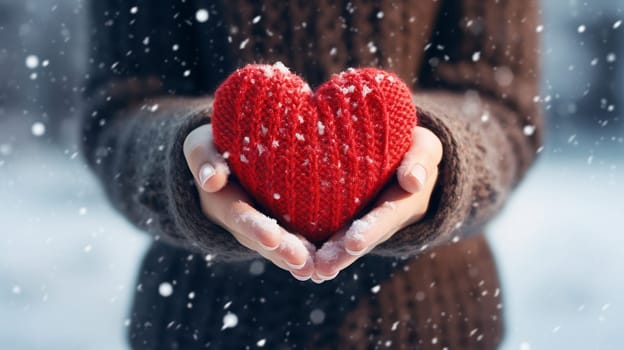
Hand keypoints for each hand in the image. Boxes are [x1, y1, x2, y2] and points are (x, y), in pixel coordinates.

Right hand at [183, 124, 315, 280]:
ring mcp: (263, 230)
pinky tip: (331, 264)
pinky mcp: (282, 228)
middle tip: (303, 261)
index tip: (272, 236)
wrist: (226, 159)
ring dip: (300, 260)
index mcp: (224, 203)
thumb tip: (211, 180)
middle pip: (264, 240)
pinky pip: (297, 243)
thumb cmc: (215, 146)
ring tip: (321, 270)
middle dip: (283, 251)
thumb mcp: (200, 146)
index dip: (254, 226)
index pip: (240, 216)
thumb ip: (203, 159)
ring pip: (281, 249)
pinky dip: (312, 254)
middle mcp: (244, 224)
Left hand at [311, 126, 442, 282]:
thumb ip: (421, 160)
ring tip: (310, 270)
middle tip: (324, 267)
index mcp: (406, 202)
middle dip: (344, 254)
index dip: (372, 229)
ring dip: (330, 257)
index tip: (353, 243)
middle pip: (364, 238)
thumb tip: (412, 181)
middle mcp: (386, 220)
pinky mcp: (349, 220)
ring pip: (348, 242)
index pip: (388, 215)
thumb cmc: (413, 147)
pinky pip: (334, 234)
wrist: (403, 158)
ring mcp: (368, 224)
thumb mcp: (425, 148)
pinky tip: (297, 259)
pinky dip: (317, 246)